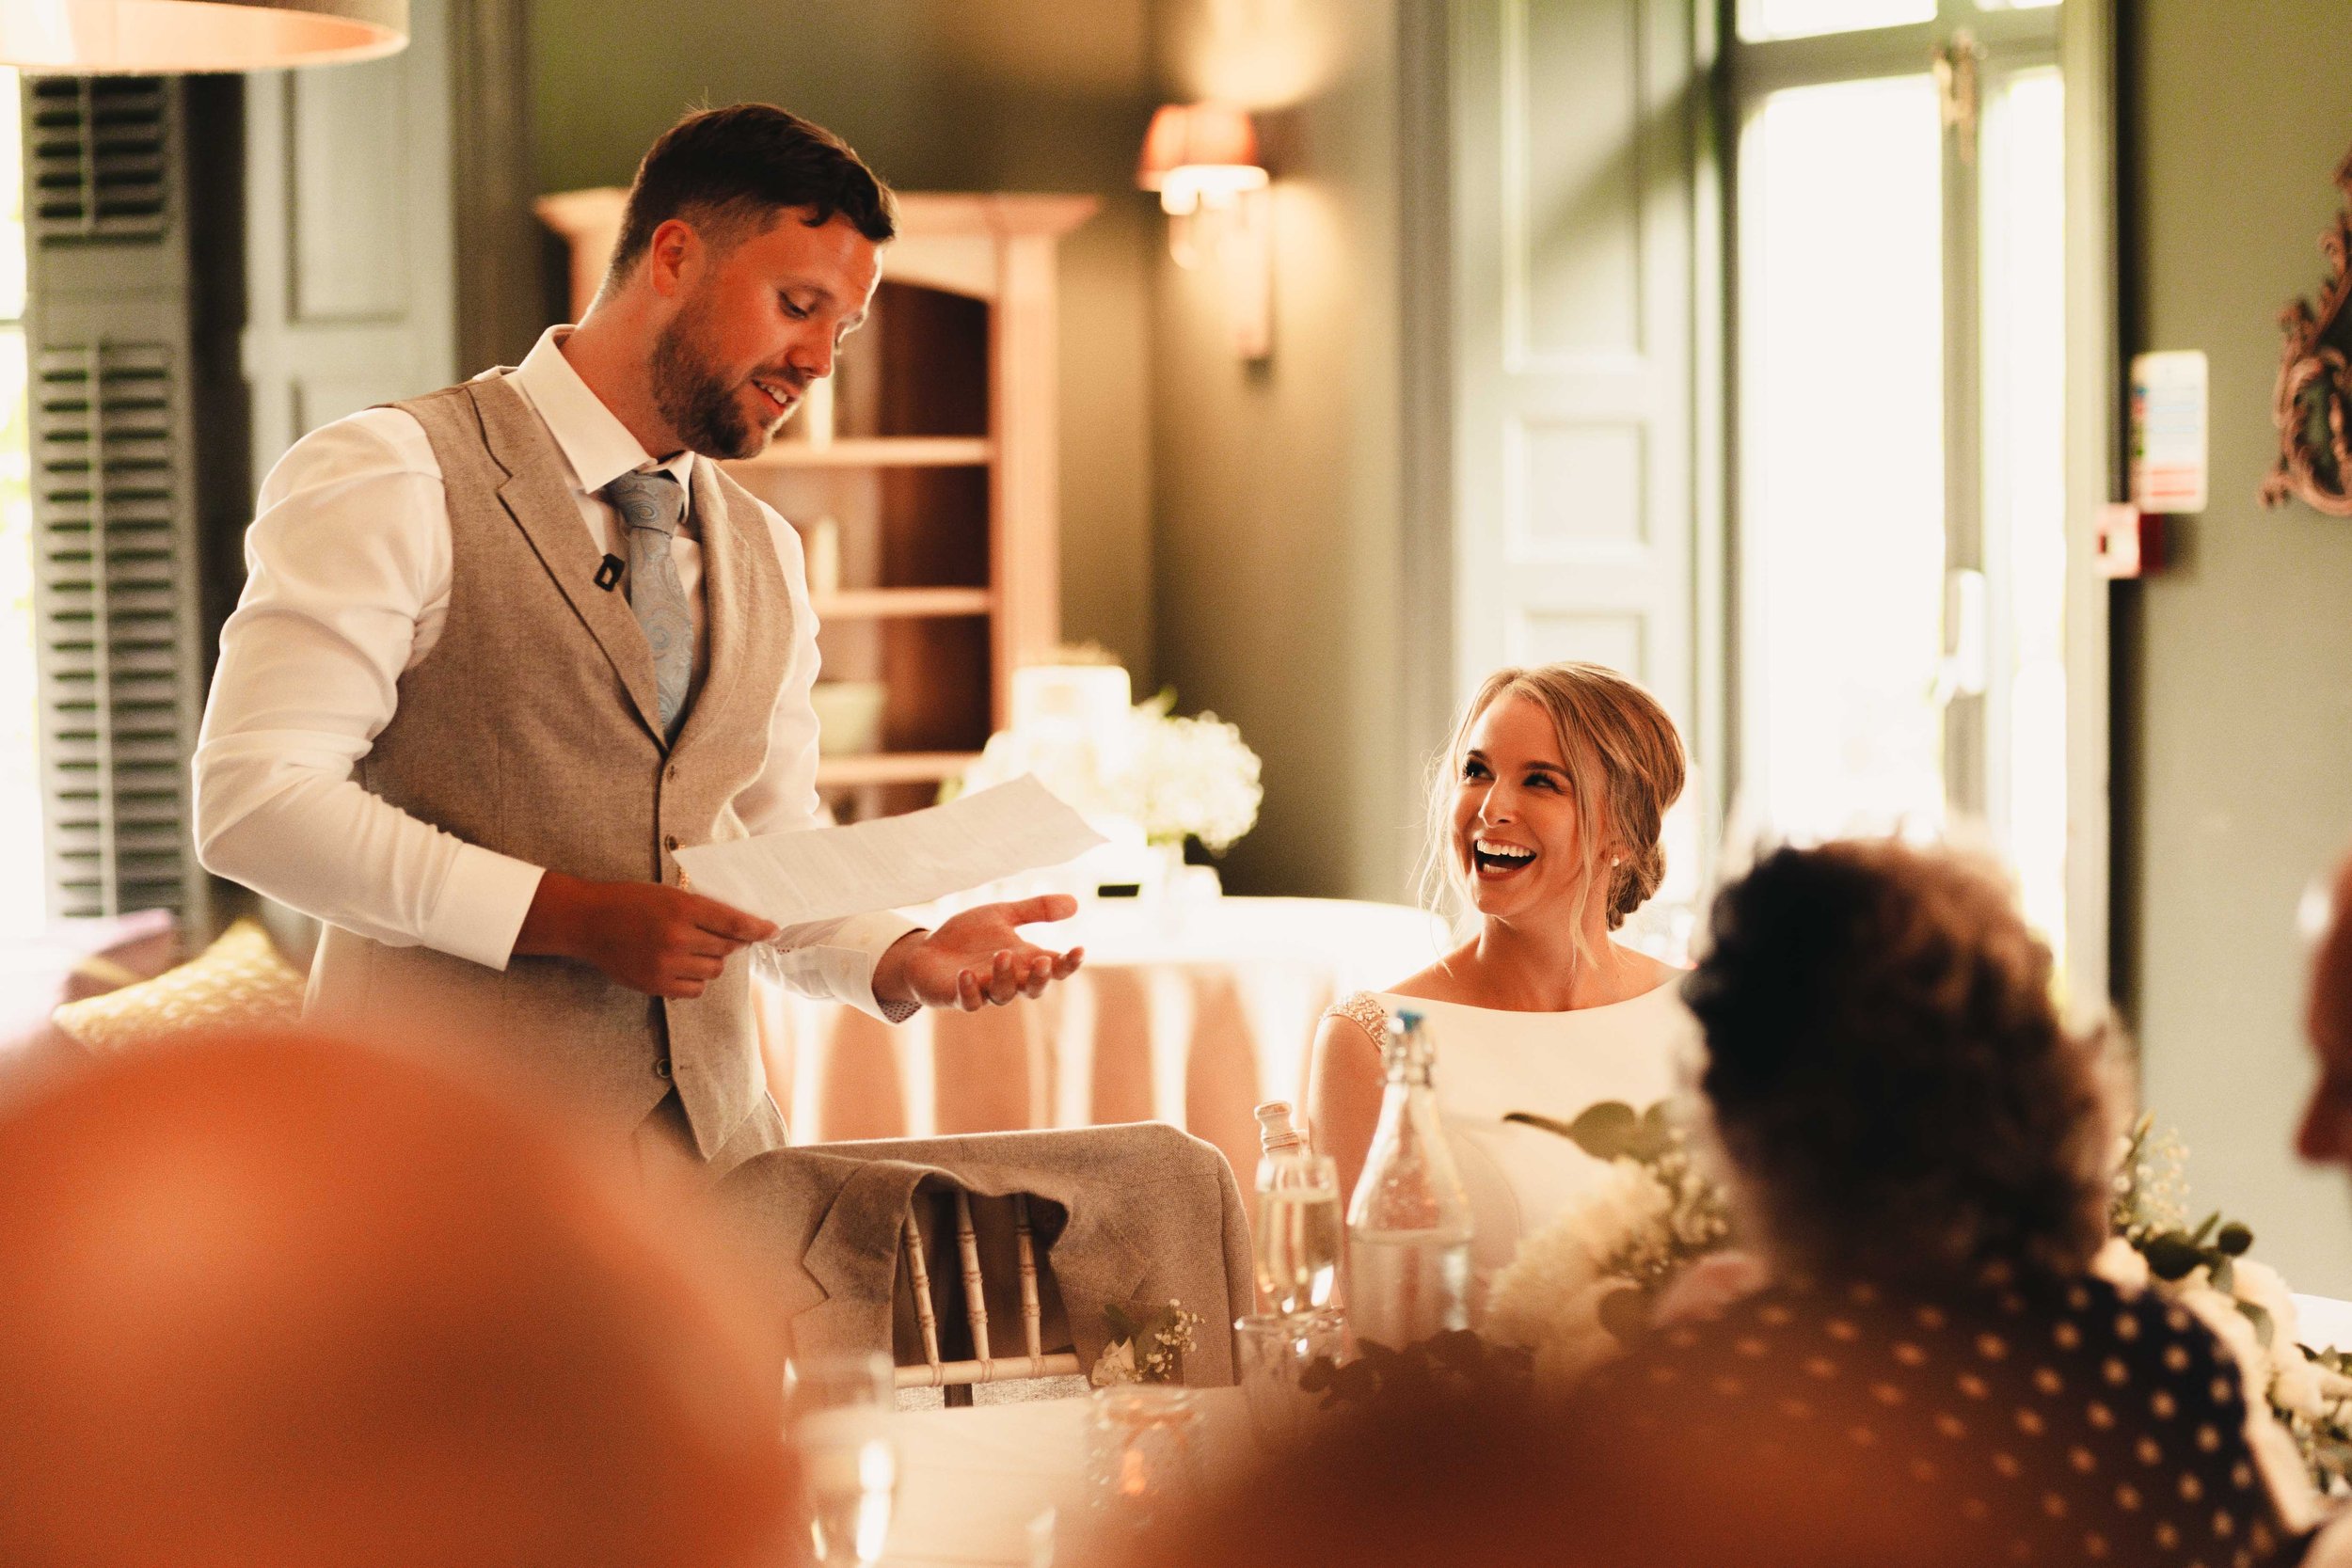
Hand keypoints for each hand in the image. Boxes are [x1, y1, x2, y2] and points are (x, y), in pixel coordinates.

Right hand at [514, 870, 778, 998]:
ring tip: (692, 950)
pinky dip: (695, 981)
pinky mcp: (655, 984)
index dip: (757, 928)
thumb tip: (739, 930)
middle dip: (728, 944)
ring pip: (713, 971)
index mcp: (682, 907)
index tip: (773, 931)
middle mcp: (677, 937)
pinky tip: (681, 967)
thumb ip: (702, 911)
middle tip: (716, 938)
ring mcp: (666, 964)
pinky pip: (694, 990)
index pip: (733, 922)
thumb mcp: (668, 895)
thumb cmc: (631, 902)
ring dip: (711, 962)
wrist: (589, 921)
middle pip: (726, 949)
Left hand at [872, 894, 1084, 1012]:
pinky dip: (970, 989)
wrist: (926, 951)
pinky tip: (967, 973)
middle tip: (1043, 961)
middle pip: (1033, 988)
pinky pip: (968, 1001)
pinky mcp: (958, 997)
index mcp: (1023, 960)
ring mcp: (984, 991)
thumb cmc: (968, 936)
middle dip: (1040, 978)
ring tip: (1002, 955)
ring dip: (1005, 976)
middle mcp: (1008, 979)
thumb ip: (1036, 910)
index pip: (1054, 967)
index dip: (1069, 963)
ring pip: (1003, 994)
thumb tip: (1075, 902)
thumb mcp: (1002, 915)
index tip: (1079, 948)